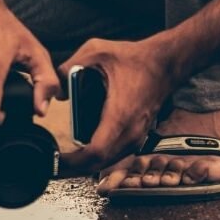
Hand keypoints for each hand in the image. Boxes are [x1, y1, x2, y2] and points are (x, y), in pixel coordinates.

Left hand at [58, 36, 178, 171]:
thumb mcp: (96, 51)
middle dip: (74, 168)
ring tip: (65, 160)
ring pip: (109, 162)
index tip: (55, 159)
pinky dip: (99, 158)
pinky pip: (117, 155)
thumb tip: (57, 90)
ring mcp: (137, 136)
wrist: (165, 63)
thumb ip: (70, 66)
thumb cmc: (136, 59)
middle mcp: (131, 131)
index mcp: (120, 115)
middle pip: (99, 164)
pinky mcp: (139, 135)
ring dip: (86, 165)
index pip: (95, 152)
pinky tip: (85, 152)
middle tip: (54, 164)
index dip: (72, 161)